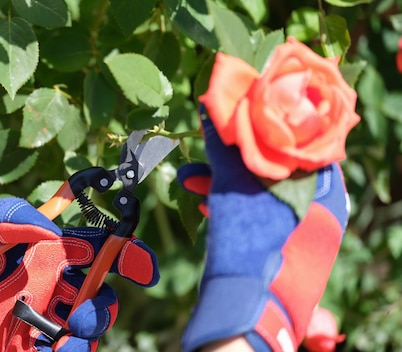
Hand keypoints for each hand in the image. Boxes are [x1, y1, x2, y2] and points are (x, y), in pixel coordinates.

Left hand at [0, 197, 157, 351]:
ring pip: (85, 327)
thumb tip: (52, 232)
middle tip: (80, 312)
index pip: (99, 251)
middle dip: (103, 303)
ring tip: (65, 333)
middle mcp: (51, 283)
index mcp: (49, 251)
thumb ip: (12, 216)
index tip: (144, 268)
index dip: (128, 257)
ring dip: (88, 331)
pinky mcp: (26, 344)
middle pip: (99, 294)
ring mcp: (40, 316)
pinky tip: (55, 350)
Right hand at [177, 107, 348, 351]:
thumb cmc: (247, 243)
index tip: (249, 111)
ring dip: (226, 181)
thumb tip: (211, 106)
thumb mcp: (233, 188)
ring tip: (191, 177)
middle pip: (279, 169)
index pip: (307, 147)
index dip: (278, 126)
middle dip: (238, 156)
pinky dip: (232, 204)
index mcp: (324, 194)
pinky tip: (203, 199)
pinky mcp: (277, 244)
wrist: (242, 304)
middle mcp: (318, 212)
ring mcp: (299, 231)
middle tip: (213, 142)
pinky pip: (257, 214)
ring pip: (262, 193)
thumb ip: (224, 148)